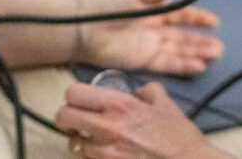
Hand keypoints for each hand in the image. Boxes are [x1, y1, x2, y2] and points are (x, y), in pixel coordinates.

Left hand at [55, 81, 231, 158]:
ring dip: (79, 139)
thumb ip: (145, 90)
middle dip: (67, 117)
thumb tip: (135, 90)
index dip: (74, 96)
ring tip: (92, 138)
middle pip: (62, 117)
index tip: (80, 100)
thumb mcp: (164, 102)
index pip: (74, 93)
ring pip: (72, 143)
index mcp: (120, 105)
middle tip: (77, 119)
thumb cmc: (179, 137)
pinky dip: (90, 156)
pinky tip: (103, 153)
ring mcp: (105, 153)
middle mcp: (108, 127)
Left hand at [75, 0, 222, 74]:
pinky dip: (182, 65)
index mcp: (153, 9)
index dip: (197, 18)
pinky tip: (197, 66)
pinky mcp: (143, 60)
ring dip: (196, 53)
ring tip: (215, 55)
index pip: (180, 14)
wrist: (84, 25)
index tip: (213, 21)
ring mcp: (150, 45)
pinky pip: (167, 63)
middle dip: (201, 41)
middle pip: (183, 36)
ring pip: (179, 51)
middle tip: (220, 46)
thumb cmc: (106, 3)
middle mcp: (155, 28)